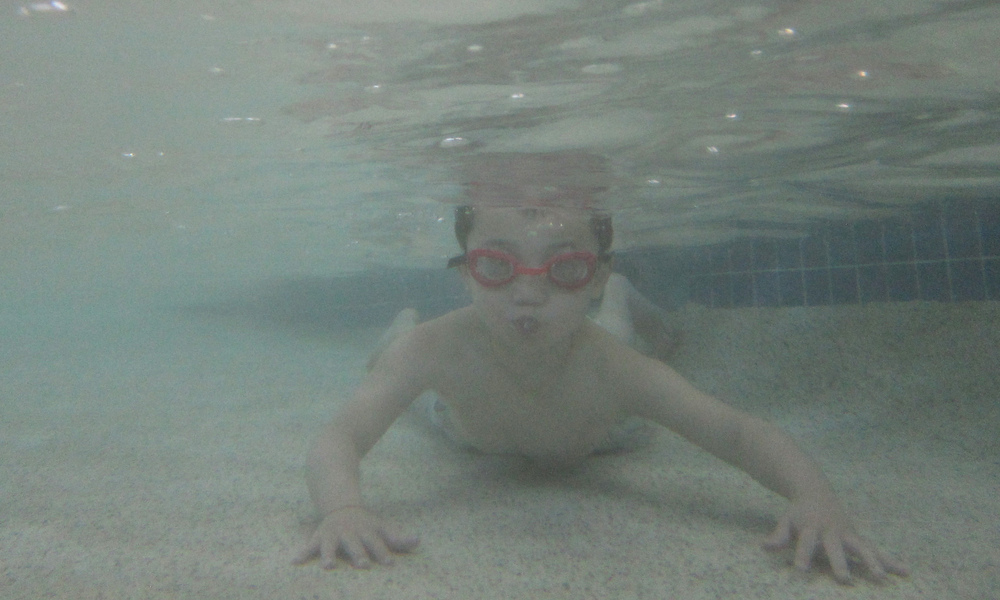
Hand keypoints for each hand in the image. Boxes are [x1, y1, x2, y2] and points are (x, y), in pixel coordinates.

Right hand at [292, 505, 418, 568]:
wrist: (341, 505)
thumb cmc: (366, 524)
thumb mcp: (382, 528)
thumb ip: (398, 538)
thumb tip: (418, 541)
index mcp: (367, 532)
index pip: (377, 543)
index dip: (383, 552)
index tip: (389, 563)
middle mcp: (350, 533)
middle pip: (355, 545)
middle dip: (358, 554)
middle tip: (363, 565)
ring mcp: (334, 535)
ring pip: (331, 546)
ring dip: (329, 555)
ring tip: (328, 566)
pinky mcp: (320, 537)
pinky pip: (309, 546)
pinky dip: (302, 553)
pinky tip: (295, 561)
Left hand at [763, 497, 908, 583]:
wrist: (815, 491)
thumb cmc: (799, 513)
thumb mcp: (786, 522)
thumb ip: (778, 536)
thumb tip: (764, 547)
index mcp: (811, 528)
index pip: (805, 543)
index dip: (802, 556)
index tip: (799, 571)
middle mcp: (831, 531)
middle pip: (836, 548)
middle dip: (840, 563)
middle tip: (844, 579)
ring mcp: (847, 534)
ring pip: (861, 548)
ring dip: (872, 562)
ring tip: (881, 577)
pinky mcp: (858, 537)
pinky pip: (876, 550)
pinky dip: (890, 560)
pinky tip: (905, 571)